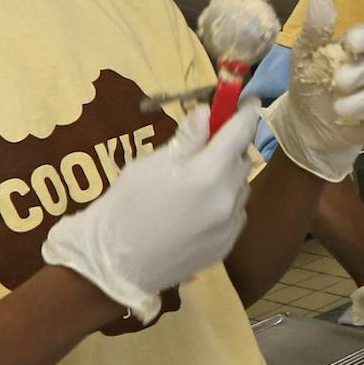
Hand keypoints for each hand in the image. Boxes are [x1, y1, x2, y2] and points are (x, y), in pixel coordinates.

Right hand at [41, 102, 259, 322]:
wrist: (115, 264)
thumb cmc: (126, 207)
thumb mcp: (151, 164)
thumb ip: (186, 139)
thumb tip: (207, 112)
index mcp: (207, 175)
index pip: (239, 133)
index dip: (247, 112)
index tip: (248, 100)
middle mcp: (226, 200)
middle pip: (242, 160)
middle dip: (229, 147)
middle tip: (206, 144)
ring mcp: (229, 226)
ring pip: (240, 186)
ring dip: (227, 176)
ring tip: (194, 182)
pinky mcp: (227, 245)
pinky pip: (235, 212)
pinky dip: (224, 202)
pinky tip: (197, 208)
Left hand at [264, 0, 363, 181]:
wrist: (310, 125)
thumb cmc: (311, 84)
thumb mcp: (307, 56)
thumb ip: (316, 28)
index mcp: (362, 44)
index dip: (363, 40)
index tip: (351, 46)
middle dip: (359, 74)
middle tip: (337, 83)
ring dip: (362, 100)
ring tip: (339, 109)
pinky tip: (358, 119)